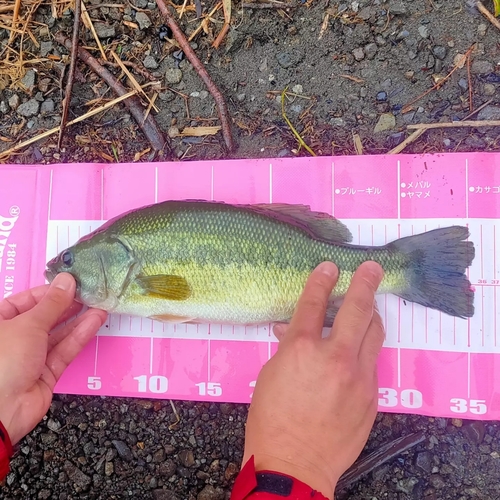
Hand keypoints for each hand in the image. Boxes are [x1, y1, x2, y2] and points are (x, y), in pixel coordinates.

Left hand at [0, 273, 106, 445]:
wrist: (1, 411)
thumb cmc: (1, 362)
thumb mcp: (28, 324)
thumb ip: (52, 303)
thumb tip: (67, 281)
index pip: (25, 301)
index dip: (49, 292)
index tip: (71, 283)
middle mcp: (13, 339)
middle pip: (44, 317)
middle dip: (67, 305)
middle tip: (89, 293)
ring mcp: (29, 357)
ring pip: (57, 334)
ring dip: (78, 320)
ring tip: (99, 305)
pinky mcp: (46, 373)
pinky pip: (64, 350)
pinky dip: (79, 336)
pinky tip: (94, 322)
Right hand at [242, 261, 384, 499]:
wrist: (294, 464)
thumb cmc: (271, 419)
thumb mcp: (271, 374)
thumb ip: (288, 347)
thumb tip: (294, 330)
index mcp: (301, 350)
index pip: (314, 303)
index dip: (321, 280)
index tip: (329, 266)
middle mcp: (334, 357)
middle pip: (357, 309)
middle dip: (365, 283)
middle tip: (371, 269)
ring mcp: (358, 376)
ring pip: (375, 332)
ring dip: (372, 314)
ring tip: (369, 307)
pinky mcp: (371, 394)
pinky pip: (372, 361)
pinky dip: (365, 349)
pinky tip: (356, 353)